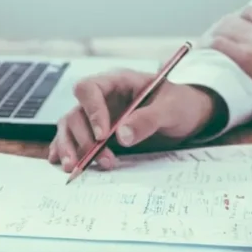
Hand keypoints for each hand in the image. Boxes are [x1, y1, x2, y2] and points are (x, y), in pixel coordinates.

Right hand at [48, 69, 219, 171]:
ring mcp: (98, 116)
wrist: (188, 116)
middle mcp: (103, 98)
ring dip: (70, 148)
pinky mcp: (97, 133)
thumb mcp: (171, 109)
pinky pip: (73, 139)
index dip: (92, 111)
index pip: (89, 89)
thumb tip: (122, 136)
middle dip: (84, 139)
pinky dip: (65, 150)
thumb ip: (148, 119)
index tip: (103, 135)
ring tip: (74, 168)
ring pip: (70, 127)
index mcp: (118, 82)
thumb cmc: (180, 104)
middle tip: (103, 160)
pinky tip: (63, 163)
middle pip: (76, 113)